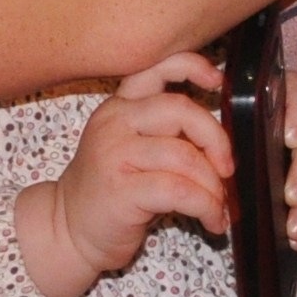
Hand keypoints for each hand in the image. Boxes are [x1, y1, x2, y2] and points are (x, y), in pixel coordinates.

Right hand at [12, 52, 231, 296]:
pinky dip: (206, 206)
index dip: (191, 66)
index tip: (217, 81)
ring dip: (213, 185)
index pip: (155, 69)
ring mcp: (115, 155)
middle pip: (180, 110)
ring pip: (184, 156)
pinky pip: (179, 191)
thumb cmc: (110, 191)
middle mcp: (115, 123)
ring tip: (220, 206)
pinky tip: (212, 220)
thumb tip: (218, 141)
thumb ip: (164, 132)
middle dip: (215, 139)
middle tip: (227, 168)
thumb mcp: (130, 148)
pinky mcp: (121, 191)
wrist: (69, 230)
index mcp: (119, 106)